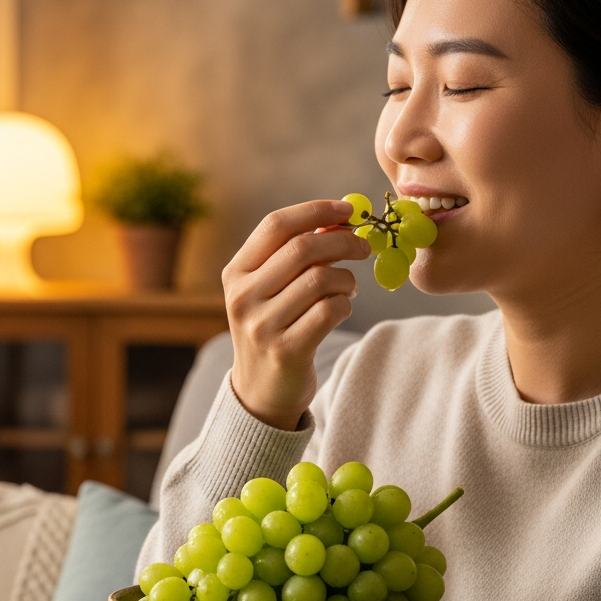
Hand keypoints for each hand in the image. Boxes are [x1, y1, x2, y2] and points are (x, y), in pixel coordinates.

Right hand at [222, 199, 370, 429]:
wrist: (260, 390)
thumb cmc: (273, 327)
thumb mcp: (268, 289)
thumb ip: (294, 255)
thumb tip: (338, 218)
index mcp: (236, 273)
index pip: (276, 226)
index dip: (316, 210)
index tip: (349, 210)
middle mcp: (243, 297)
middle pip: (302, 249)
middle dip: (342, 241)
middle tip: (364, 247)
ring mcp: (261, 325)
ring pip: (321, 280)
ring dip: (346, 279)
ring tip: (348, 287)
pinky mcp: (286, 350)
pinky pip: (330, 311)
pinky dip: (345, 304)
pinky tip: (341, 308)